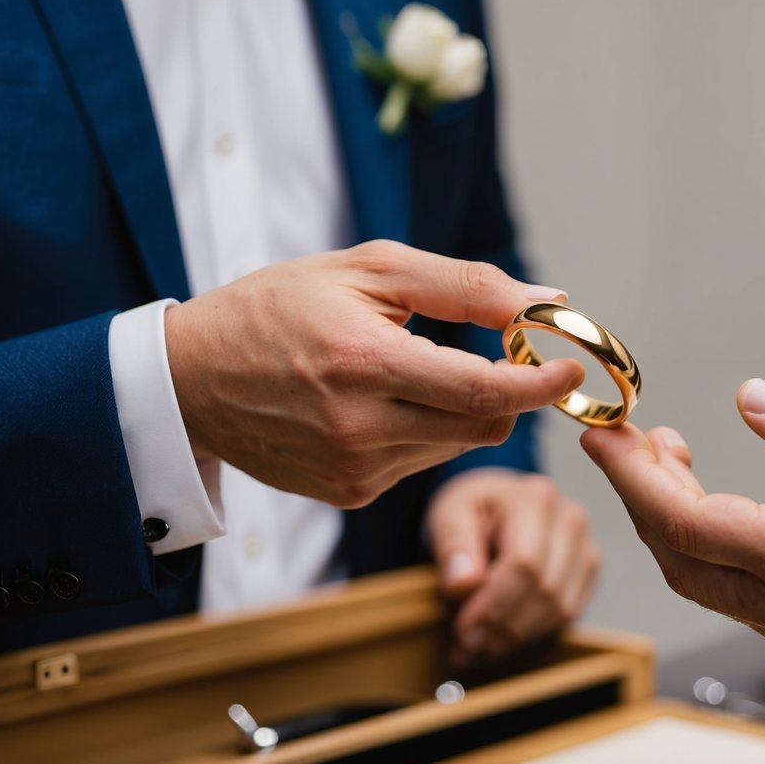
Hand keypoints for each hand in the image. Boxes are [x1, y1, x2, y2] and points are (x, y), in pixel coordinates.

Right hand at [164, 240, 583, 507]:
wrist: (190, 379)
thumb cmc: (278, 308)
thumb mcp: (366, 270)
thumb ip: (462, 285)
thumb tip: (544, 304)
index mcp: (364, 363)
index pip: (482, 391)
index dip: (540, 383)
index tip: (574, 369)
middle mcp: (360, 428)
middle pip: (483, 426)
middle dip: (508, 393)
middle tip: (499, 356)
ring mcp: (354, 470)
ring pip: (456, 446)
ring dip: (461, 411)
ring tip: (410, 371)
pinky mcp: (348, 493)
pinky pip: (420, 463)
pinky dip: (424, 432)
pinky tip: (380, 405)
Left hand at [425, 468, 600, 665]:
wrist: (498, 507)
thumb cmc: (473, 511)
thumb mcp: (448, 514)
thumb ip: (452, 545)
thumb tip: (462, 584)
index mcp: (535, 498)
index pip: (523, 564)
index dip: (493, 606)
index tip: (463, 632)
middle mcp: (570, 519)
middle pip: (543, 590)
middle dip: (503, 628)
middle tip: (466, 650)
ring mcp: (586, 545)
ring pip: (559, 608)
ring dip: (517, 637)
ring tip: (479, 649)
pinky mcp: (590, 571)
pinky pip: (569, 615)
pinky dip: (534, 633)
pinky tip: (503, 639)